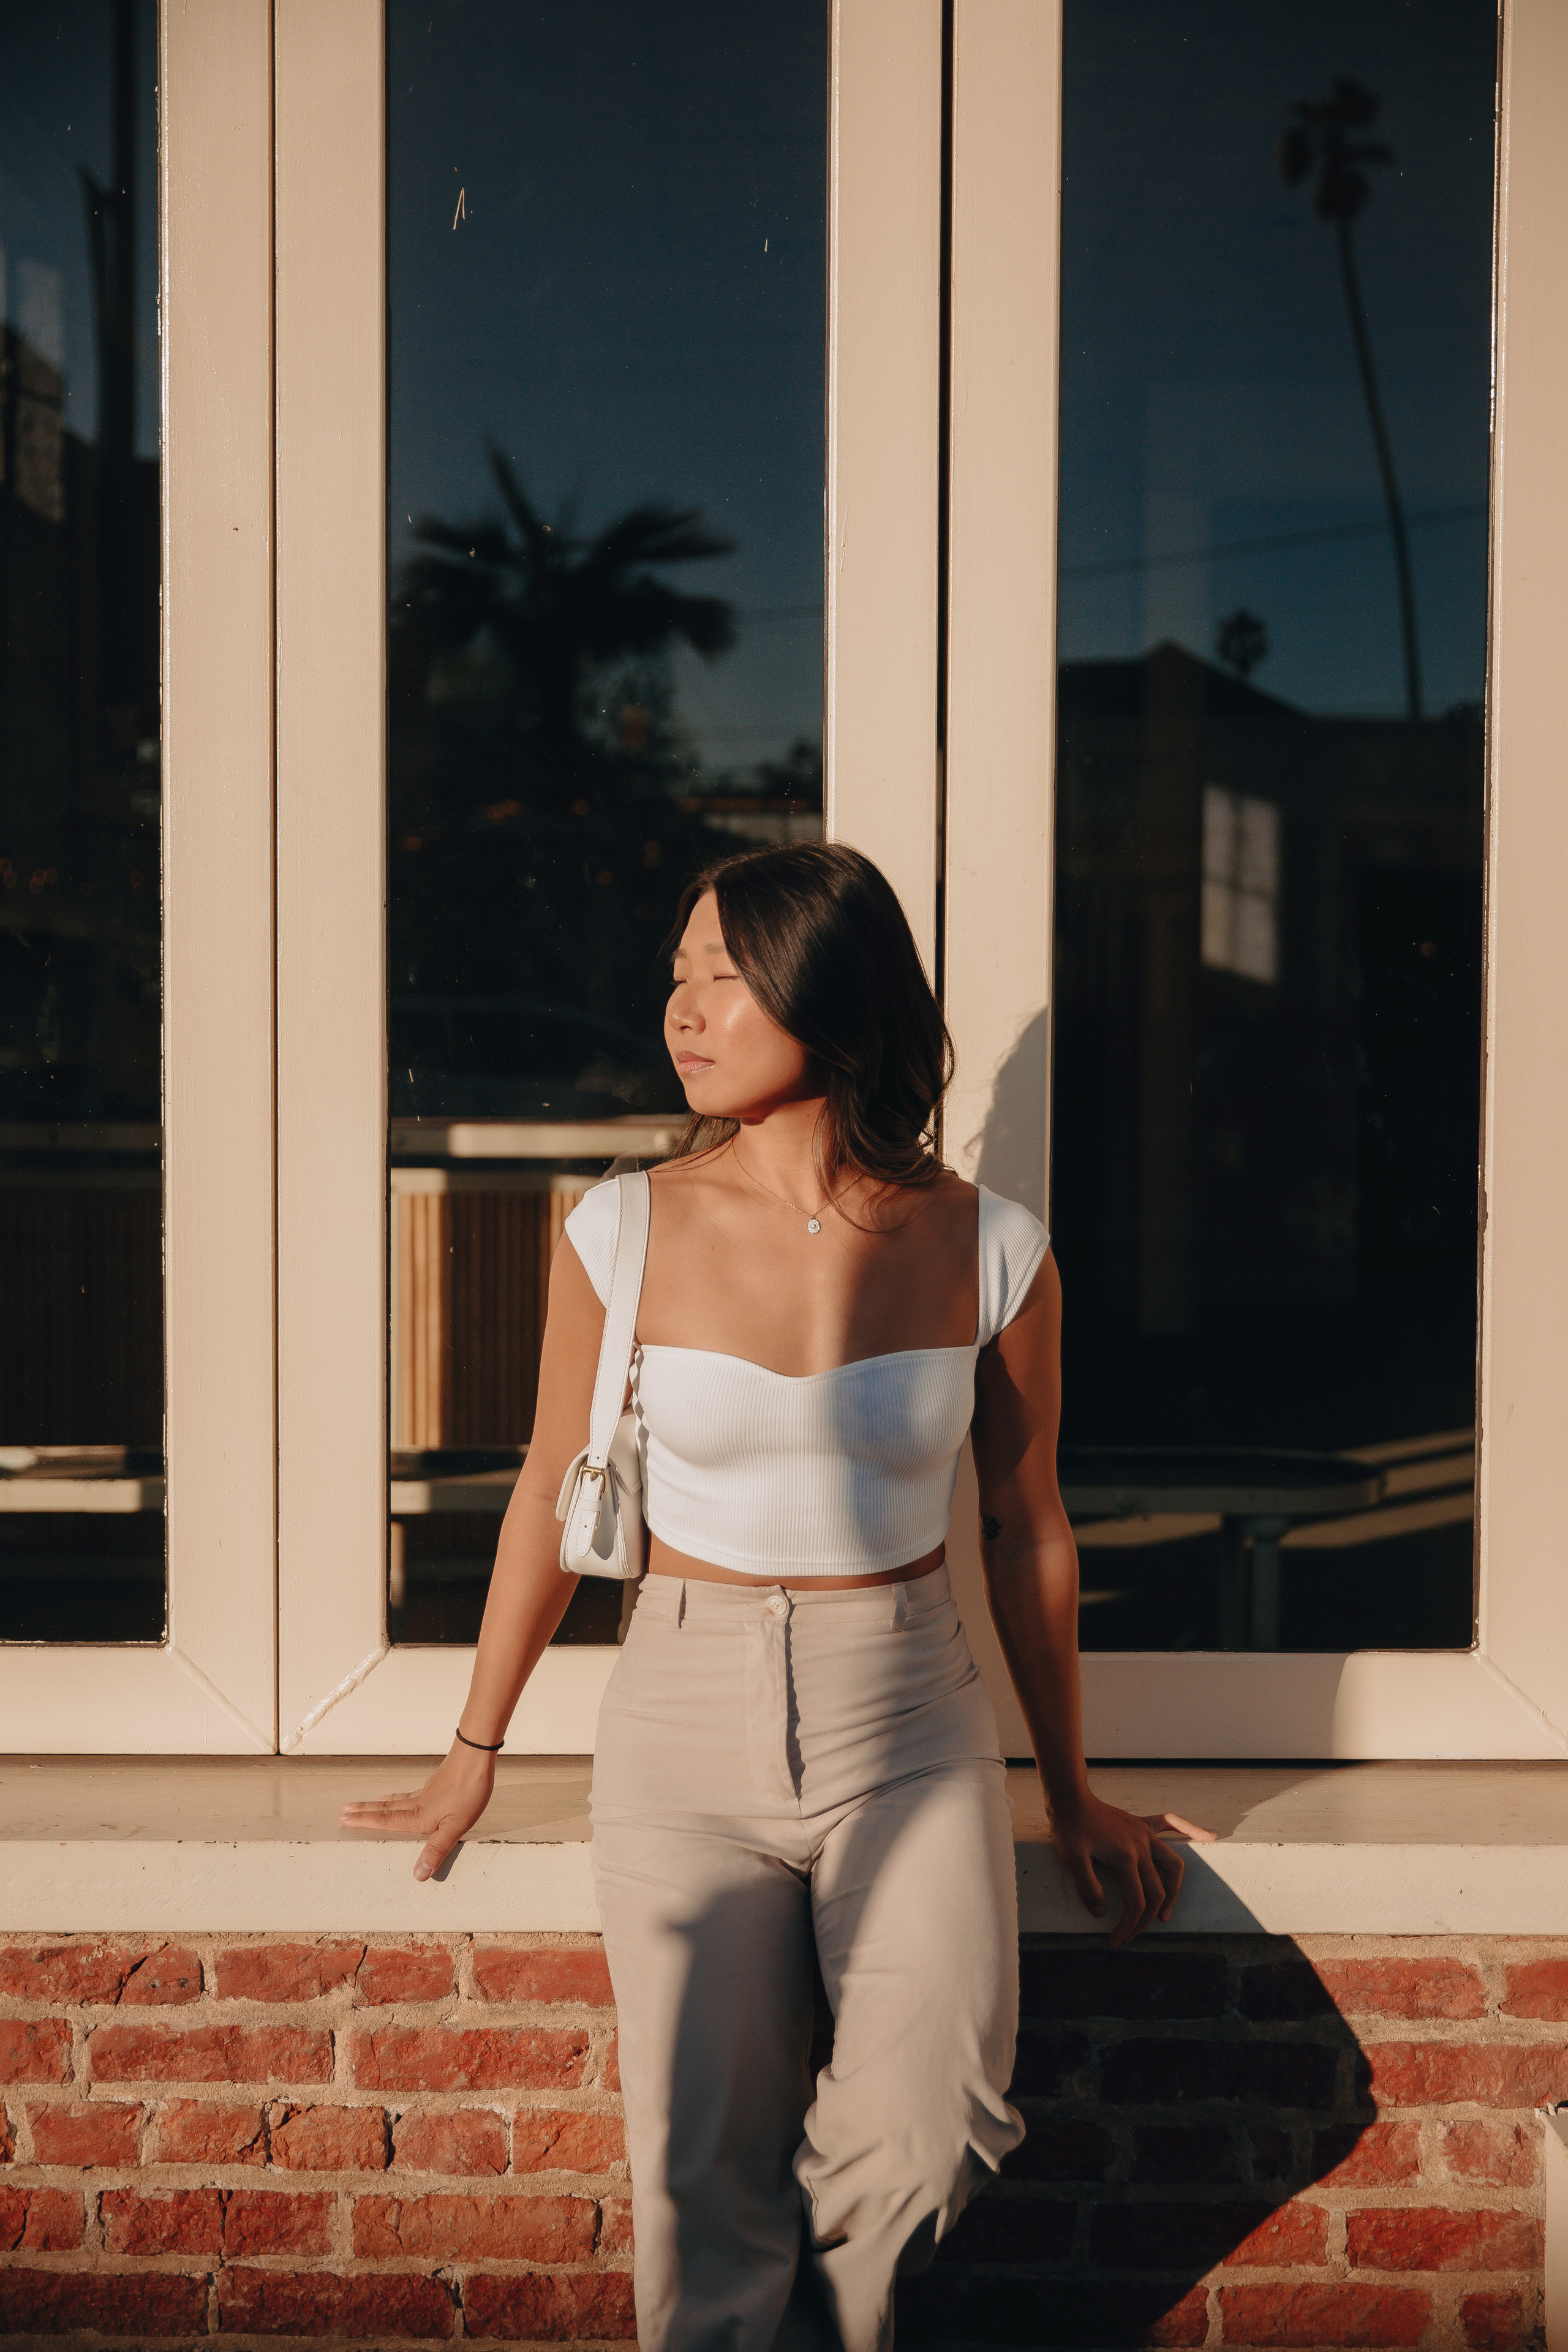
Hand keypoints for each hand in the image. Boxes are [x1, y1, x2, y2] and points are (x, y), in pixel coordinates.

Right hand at [339, 1744, 496, 1881]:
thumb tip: (418, 1875)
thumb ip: (436, 1850)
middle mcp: (417, 1804)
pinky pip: (410, 1793)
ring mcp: (426, 1792)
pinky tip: (405, 1796)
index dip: (364, 1822)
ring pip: (396, 1800)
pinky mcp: (436, 1784)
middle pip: (385, 1809)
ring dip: (378, 1804)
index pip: (385, 1821)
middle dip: (363, 1811)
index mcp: (418, 1817)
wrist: (475, 1757)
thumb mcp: (455, 1827)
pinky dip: (399, 1797)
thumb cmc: (468, 1792)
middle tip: (342, 1810)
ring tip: (367, 1803)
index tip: (343, 1819)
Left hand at [1049, 1791, 1216, 1946]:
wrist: (1070, 1797)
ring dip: (1174, 1890)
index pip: (1136, 1901)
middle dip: (1146, 1919)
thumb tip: (1102, 1913)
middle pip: (1156, 1890)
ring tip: (1165, 1911)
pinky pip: (1172, 1823)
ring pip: (1173, 1865)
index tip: (1114, 1941)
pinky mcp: (1142, 1824)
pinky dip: (1192, 1829)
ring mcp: (1144, 1834)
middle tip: (1131, 1935)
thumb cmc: (1069, 1828)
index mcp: (1125, 1857)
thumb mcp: (1071, 1860)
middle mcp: (1141, 1846)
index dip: (1128, 1926)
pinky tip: (1210, 1836)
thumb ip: (1087, 1888)